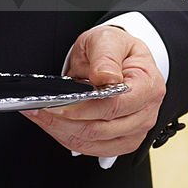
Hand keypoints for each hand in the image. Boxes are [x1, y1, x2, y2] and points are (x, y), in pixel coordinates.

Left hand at [21, 25, 165, 156]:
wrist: (118, 56)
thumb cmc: (115, 49)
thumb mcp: (109, 39)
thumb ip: (106, 56)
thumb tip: (105, 76)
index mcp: (147, 86)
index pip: (113, 106)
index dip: (82, 108)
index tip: (57, 104)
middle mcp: (145, 113)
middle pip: (102, 129)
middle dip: (65, 121)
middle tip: (40, 109)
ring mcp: (135, 130)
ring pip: (94, 143)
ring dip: (63, 132)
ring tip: (41, 116)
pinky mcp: (122, 140)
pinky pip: (92, 148)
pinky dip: (69, 139)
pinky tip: (54, 125)